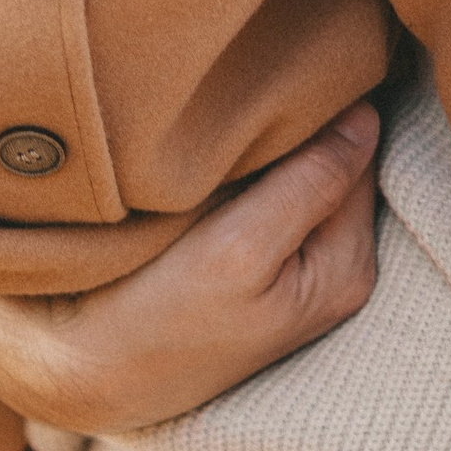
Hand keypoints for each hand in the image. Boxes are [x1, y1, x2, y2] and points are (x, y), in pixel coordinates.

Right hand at [0, 103, 380, 435]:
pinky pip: (273, 196)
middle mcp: (335, 270)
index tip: (286, 75)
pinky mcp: (255, 268)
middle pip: (337, 166)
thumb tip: (366, 115)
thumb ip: (310, 184)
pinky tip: (221, 157)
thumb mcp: (238, 250)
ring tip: (235, 115)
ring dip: (277, 146)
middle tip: (258, 84)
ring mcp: (296, 270)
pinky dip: (254, 171)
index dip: (330, 111)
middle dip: (308, 127)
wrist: (84, 375)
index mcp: (347, 269)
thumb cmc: (158, 323)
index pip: (362, 158)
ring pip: (303, 176)